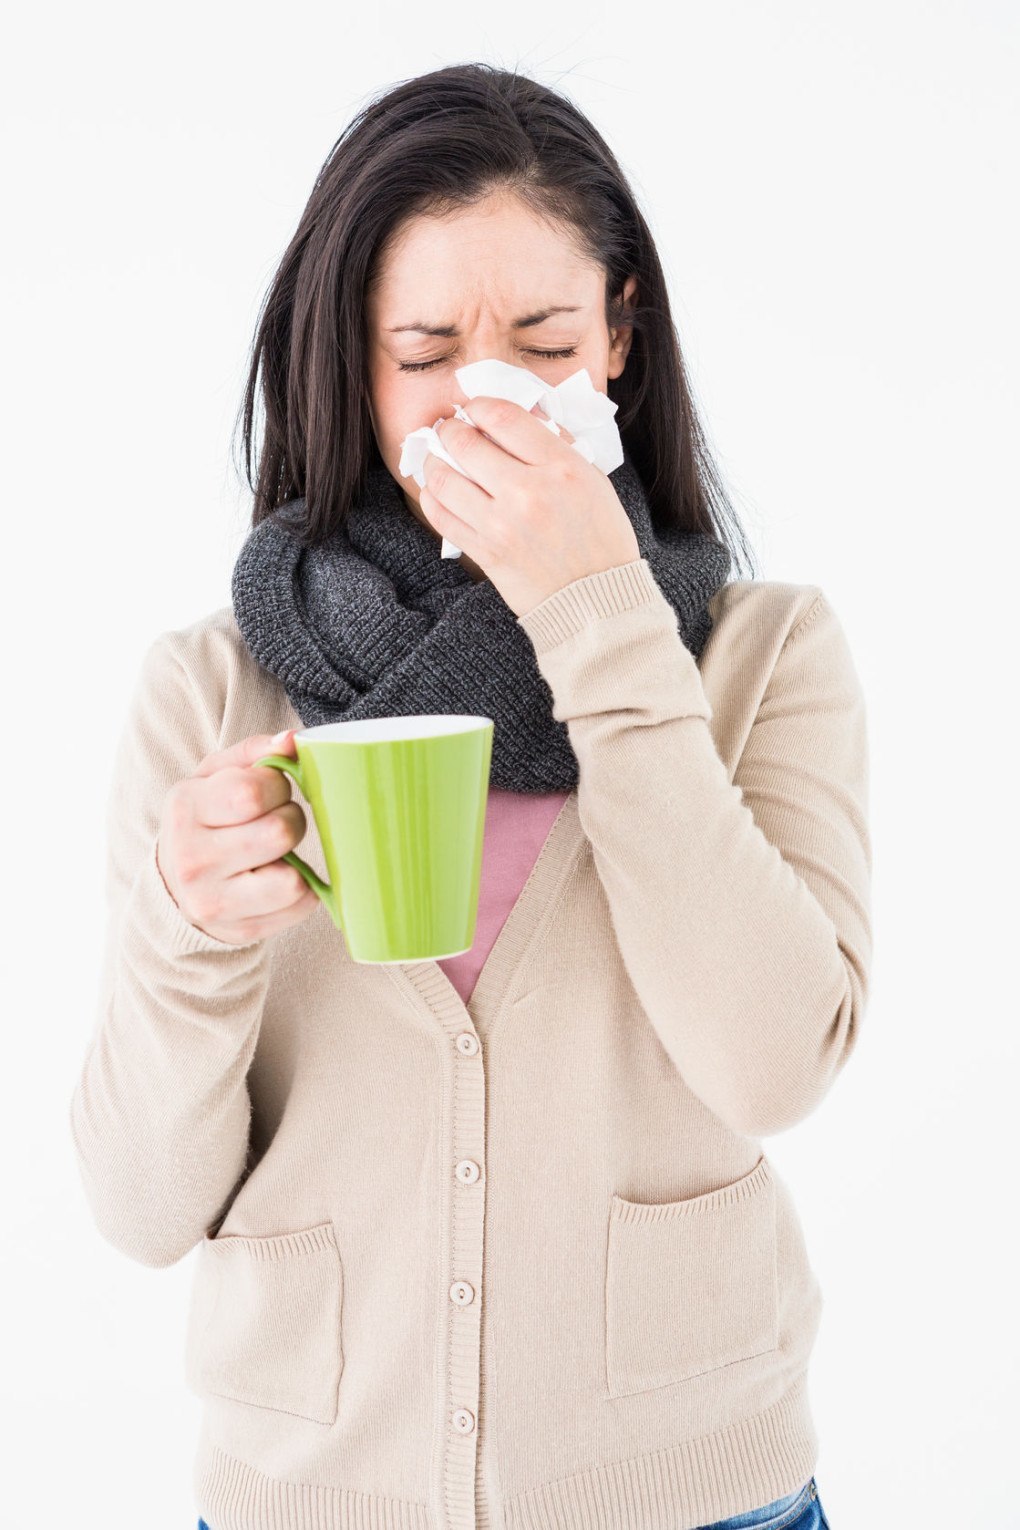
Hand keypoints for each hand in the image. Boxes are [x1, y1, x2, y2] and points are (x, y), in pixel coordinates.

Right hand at [155, 728, 320, 945]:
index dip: (277, 785)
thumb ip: (254, 752)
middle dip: (291, 819)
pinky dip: (301, 888)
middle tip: (276, 820)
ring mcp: (214, 902)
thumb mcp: (214, 776)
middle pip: (280, 833)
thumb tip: (292, 740)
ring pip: (293, 878)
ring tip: (276, 851)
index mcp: (184, 810)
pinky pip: (300, 905)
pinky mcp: (241, 930)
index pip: (252, 792)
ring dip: (296, 858)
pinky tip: (277, 877)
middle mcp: (193, 860)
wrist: (175, 886)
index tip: (270, 789)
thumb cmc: (205, 819)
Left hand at [418, 395, 640, 618]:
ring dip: (432, 461)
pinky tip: (436, 489)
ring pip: (443, 478)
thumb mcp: (594, 480)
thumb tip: (521, 414)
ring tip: (436, 457)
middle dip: (450, 429)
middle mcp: (528, 493)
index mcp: (562, 468)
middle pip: (465, 442)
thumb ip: (557, 445)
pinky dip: (432, 496)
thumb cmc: (600, 538)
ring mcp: (502, 525)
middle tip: (449, 429)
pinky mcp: (485, 552)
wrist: (597, 602)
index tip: (474, 408)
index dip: (478, 405)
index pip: (503, 417)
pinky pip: (441, 516)